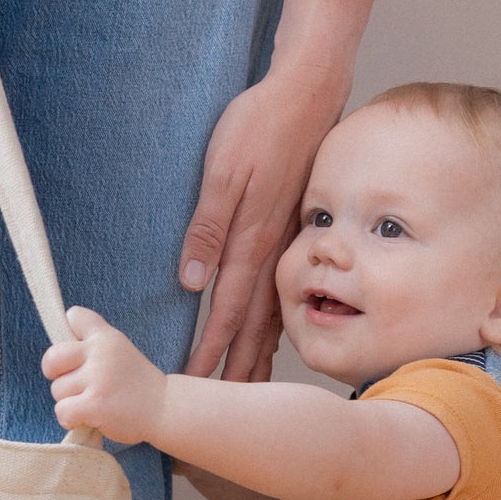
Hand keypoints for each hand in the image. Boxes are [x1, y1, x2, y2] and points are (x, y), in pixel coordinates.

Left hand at [42, 309, 168, 445]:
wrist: (165, 408)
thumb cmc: (136, 382)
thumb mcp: (119, 349)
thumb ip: (93, 335)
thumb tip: (66, 319)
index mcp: (106, 337)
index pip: (75, 316)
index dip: (70, 337)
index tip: (81, 357)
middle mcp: (101, 353)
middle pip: (51, 360)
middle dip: (58, 376)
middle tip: (79, 386)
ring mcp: (98, 379)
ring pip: (57, 390)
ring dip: (70, 401)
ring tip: (96, 402)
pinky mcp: (95, 404)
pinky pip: (62, 411)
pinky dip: (70, 419)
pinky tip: (89, 418)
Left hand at [180, 58, 349, 381]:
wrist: (308, 92)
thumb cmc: (259, 124)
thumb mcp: (222, 170)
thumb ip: (208, 226)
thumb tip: (192, 281)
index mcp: (252, 239)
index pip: (226, 310)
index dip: (209, 350)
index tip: (194, 384)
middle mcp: (275, 250)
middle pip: (253, 324)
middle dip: (235, 366)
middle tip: (221, 406)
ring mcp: (290, 242)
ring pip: (274, 311)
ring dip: (260, 352)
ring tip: (250, 386)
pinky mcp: (296, 231)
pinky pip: (287, 290)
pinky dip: (279, 321)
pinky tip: (275, 336)